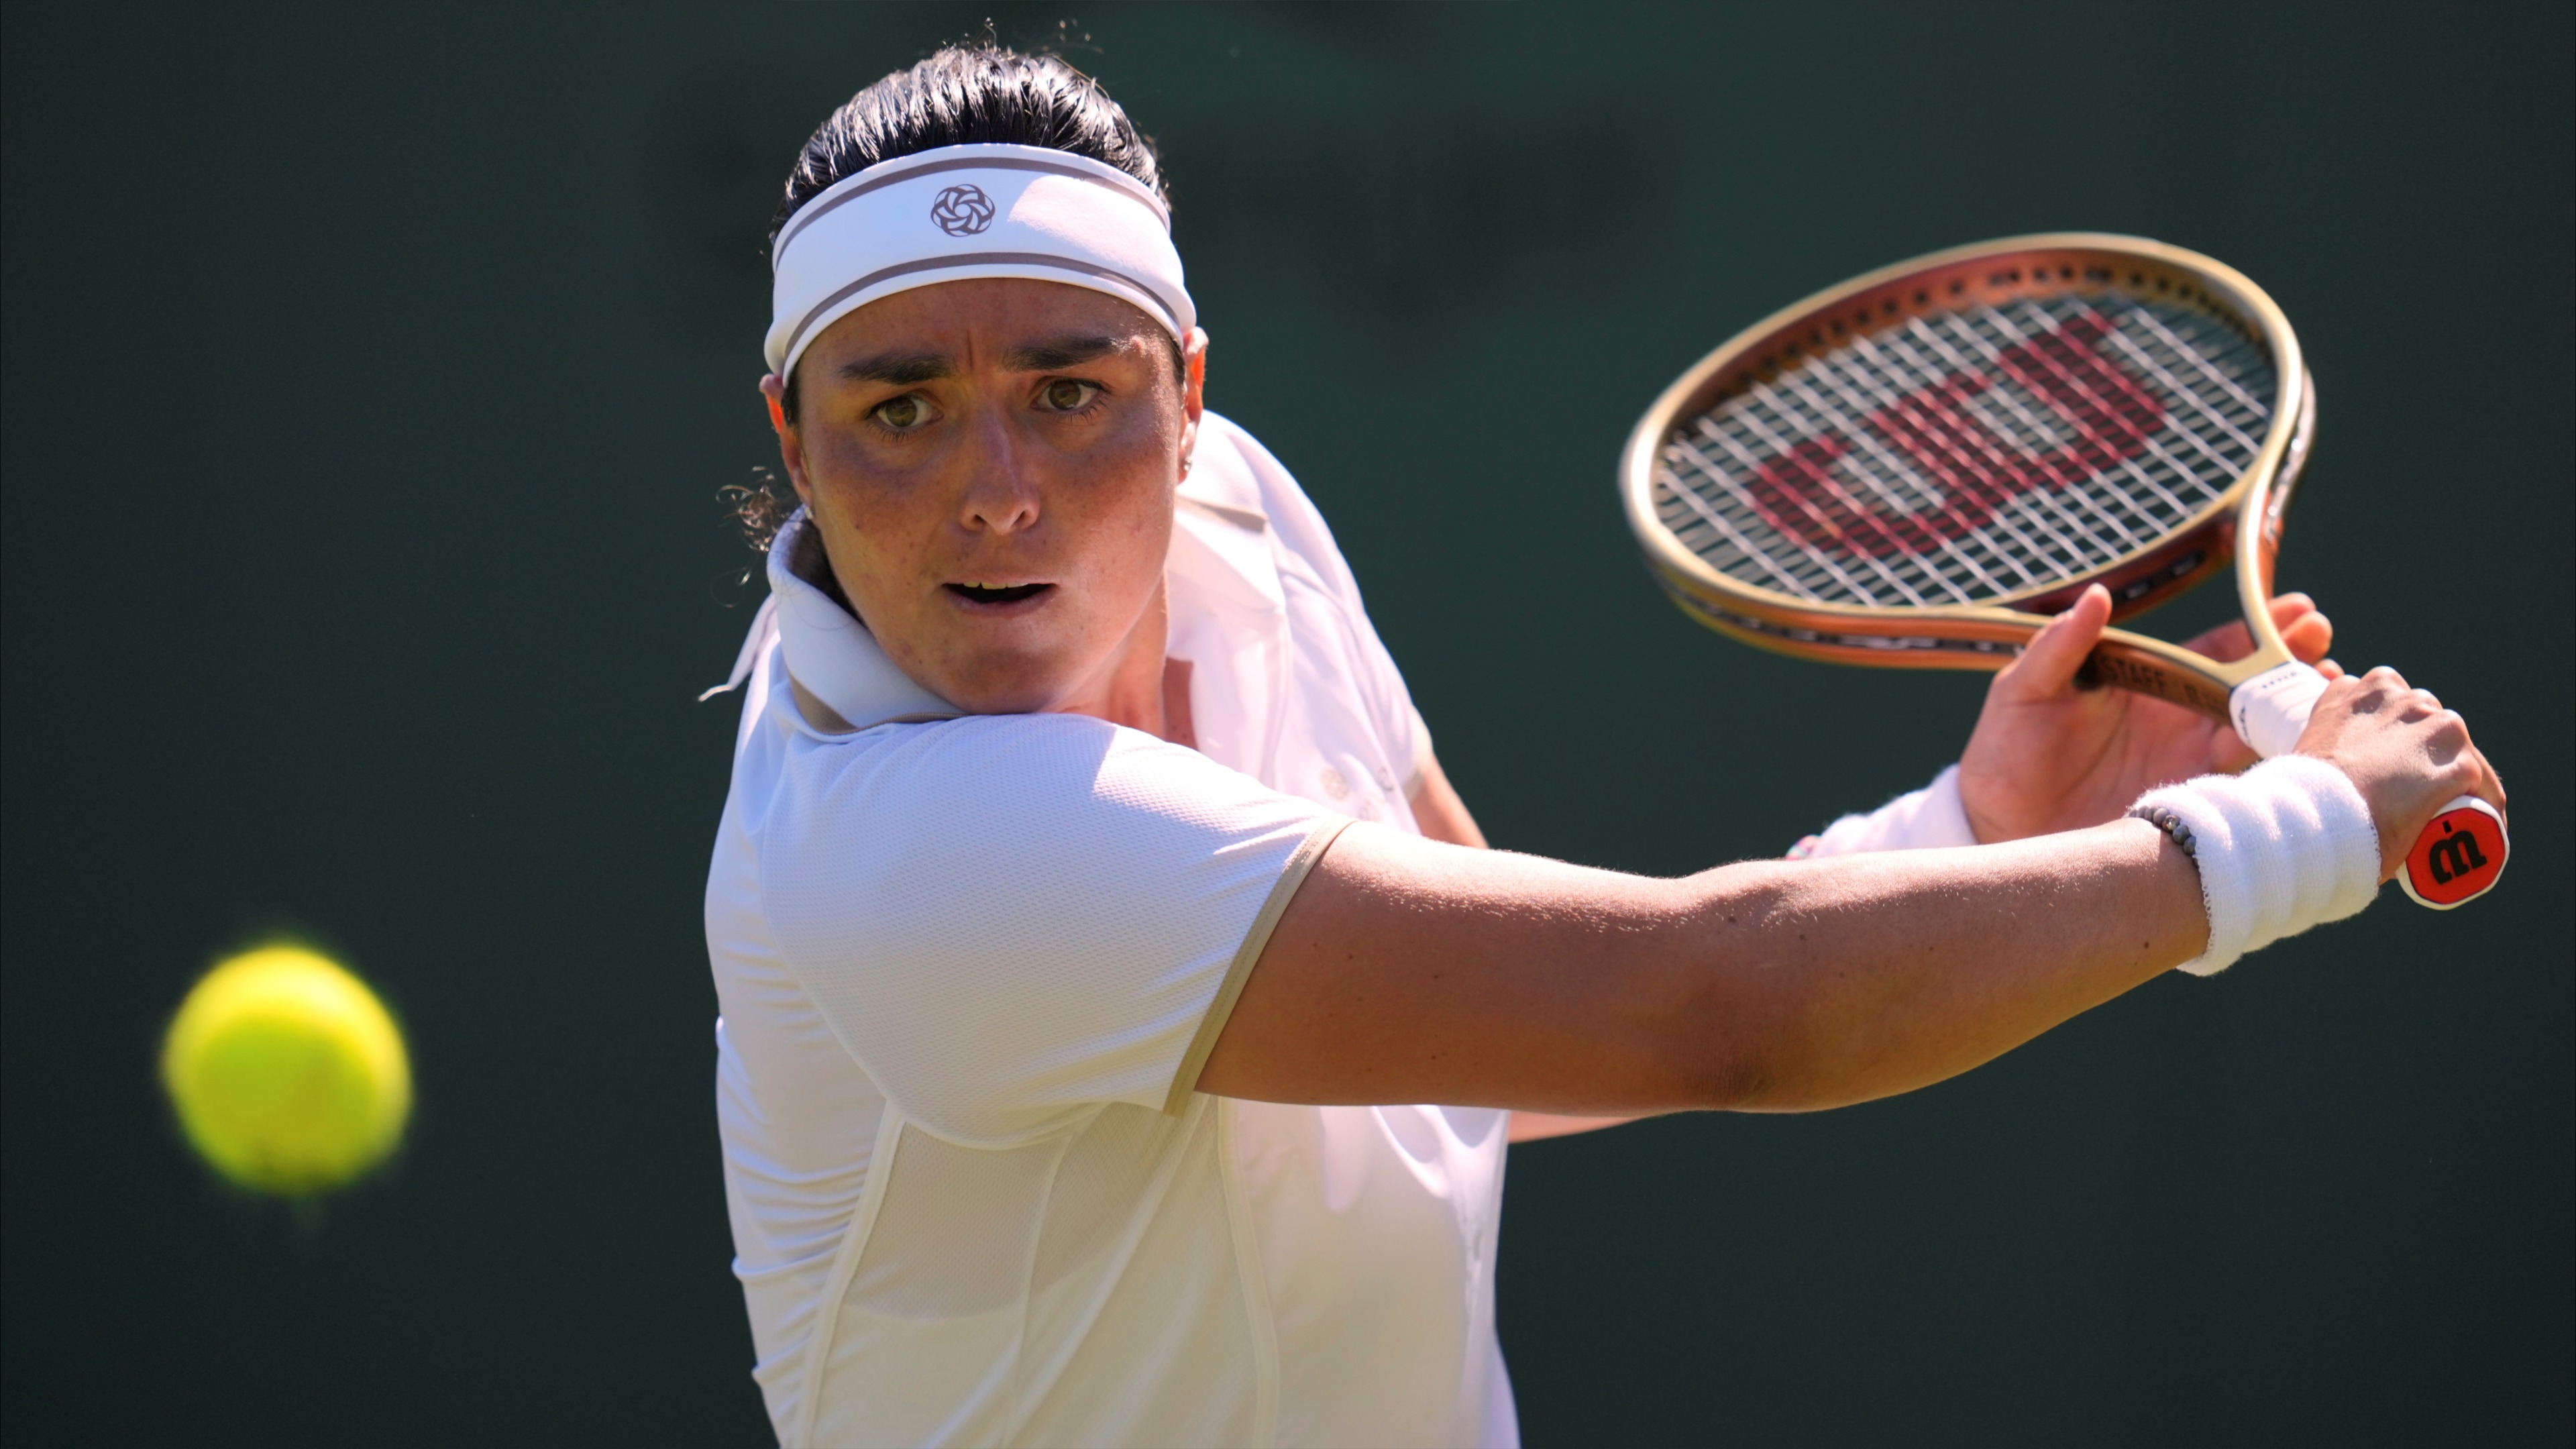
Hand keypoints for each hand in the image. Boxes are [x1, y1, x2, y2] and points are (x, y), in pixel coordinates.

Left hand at [1956, 585, 2338, 842]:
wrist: (1994, 824)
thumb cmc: (2004, 751)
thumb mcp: (2022, 690)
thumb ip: (2059, 647)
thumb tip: (2095, 596)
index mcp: (2145, 683)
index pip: (2213, 651)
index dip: (2257, 633)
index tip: (2299, 611)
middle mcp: (2177, 721)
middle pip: (2250, 690)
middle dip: (2294, 669)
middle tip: (2325, 653)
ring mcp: (2186, 765)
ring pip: (2257, 737)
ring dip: (2294, 718)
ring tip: (2325, 700)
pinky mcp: (2185, 807)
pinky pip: (2239, 788)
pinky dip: (2273, 773)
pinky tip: (2301, 758)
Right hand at [2292, 666, 2505, 880]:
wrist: (2311, 819)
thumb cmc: (2302, 795)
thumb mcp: (2310, 744)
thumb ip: (2324, 734)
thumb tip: (2327, 755)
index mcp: (2363, 688)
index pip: (2397, 706)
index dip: (2397, 738)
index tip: (2392, 766)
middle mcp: (2402, 697)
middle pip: (2431, 724)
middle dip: (2427, 754)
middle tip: (2414, 794)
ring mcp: (2434, 728)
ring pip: (2460, 750)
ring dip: (2458, 776)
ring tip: (2448, 812)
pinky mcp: (2458, 765)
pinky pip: (2484, 787)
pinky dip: (2484, 807)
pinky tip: (2480, 828)